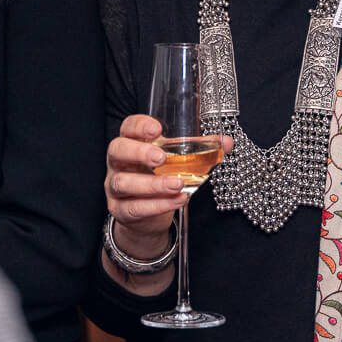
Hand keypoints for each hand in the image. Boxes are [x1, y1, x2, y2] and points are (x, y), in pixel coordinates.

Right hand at [103, 114, 231, 265]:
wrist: (146, 215)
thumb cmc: (160, 177)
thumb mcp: (178, 161)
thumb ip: (200, 150)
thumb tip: (226, 142)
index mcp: (132, 143)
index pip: (127, 128)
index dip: (138, 126)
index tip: (156, 129)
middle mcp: (119, 163)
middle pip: (117, 150)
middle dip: (139, 153)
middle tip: (161, 158)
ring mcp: (115, 187)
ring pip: (123, 182)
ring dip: (153, 184)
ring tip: (178, 184)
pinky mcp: (120, 210)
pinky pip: (134, 208)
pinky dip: (158, 205)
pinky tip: (178, 200)